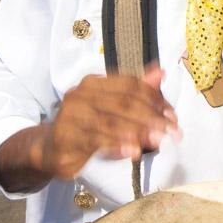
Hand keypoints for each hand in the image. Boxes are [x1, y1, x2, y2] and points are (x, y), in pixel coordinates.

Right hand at [41, 66, 177, 178]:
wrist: (49, 148)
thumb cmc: (85, 125)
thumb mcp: (110, 106)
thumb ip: (136, 90)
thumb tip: (160, 71)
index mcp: (94, 83)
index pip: (129, 85)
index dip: (154, 98)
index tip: (172, 114)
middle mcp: (81, 95)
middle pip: (123, 103)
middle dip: (152, 117)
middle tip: (172, 130)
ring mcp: (71, 116)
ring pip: (112, 122)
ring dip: (139, 132)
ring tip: (158, 140)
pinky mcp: (67, 139)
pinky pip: (96, 141)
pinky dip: (117, 146)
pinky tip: (133, 152)